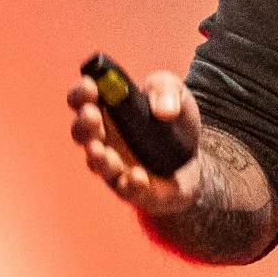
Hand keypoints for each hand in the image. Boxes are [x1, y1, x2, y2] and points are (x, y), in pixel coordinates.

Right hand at [67, 68, 202, 217]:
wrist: (197, 155)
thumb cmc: (175, 120)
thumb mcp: (175, 94)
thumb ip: (166, 90)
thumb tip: (164, 110)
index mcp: (107, 111)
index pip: (81, 100)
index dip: (80, 94)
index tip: (90, 86)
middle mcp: (104, 139)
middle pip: (82, 133)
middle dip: (84, 124)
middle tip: (92, 116)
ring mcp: (116, 166)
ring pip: (98, 165)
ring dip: (98, 158)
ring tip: (100, 150)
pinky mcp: (136, 189)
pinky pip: (128, 190)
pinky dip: (130, 184)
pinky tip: (137, 175)